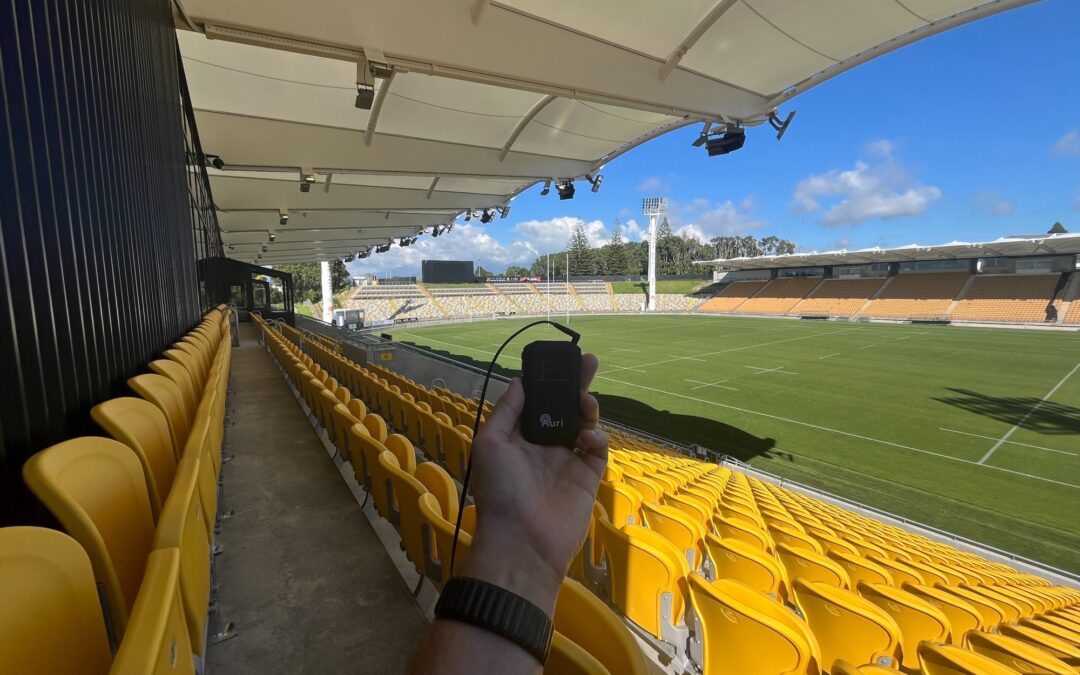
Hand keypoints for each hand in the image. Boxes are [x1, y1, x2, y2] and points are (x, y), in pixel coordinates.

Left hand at [462, 353, 607, 613]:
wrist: (522, 541)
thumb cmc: (500, 491)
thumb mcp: (490, 444)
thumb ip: (507, 411)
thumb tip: (520, 380)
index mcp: (520, 438)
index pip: (537, 402)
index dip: (548, 381)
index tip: (558, 361)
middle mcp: (545, 446)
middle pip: (564, 407)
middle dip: (576, 384)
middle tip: (589, 361)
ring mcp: (568, 461)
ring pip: (584, 424)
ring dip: (587, 407)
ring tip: (586, 401)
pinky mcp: (588, 476)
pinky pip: (597, 449)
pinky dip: (596, 436)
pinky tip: (587, 436)